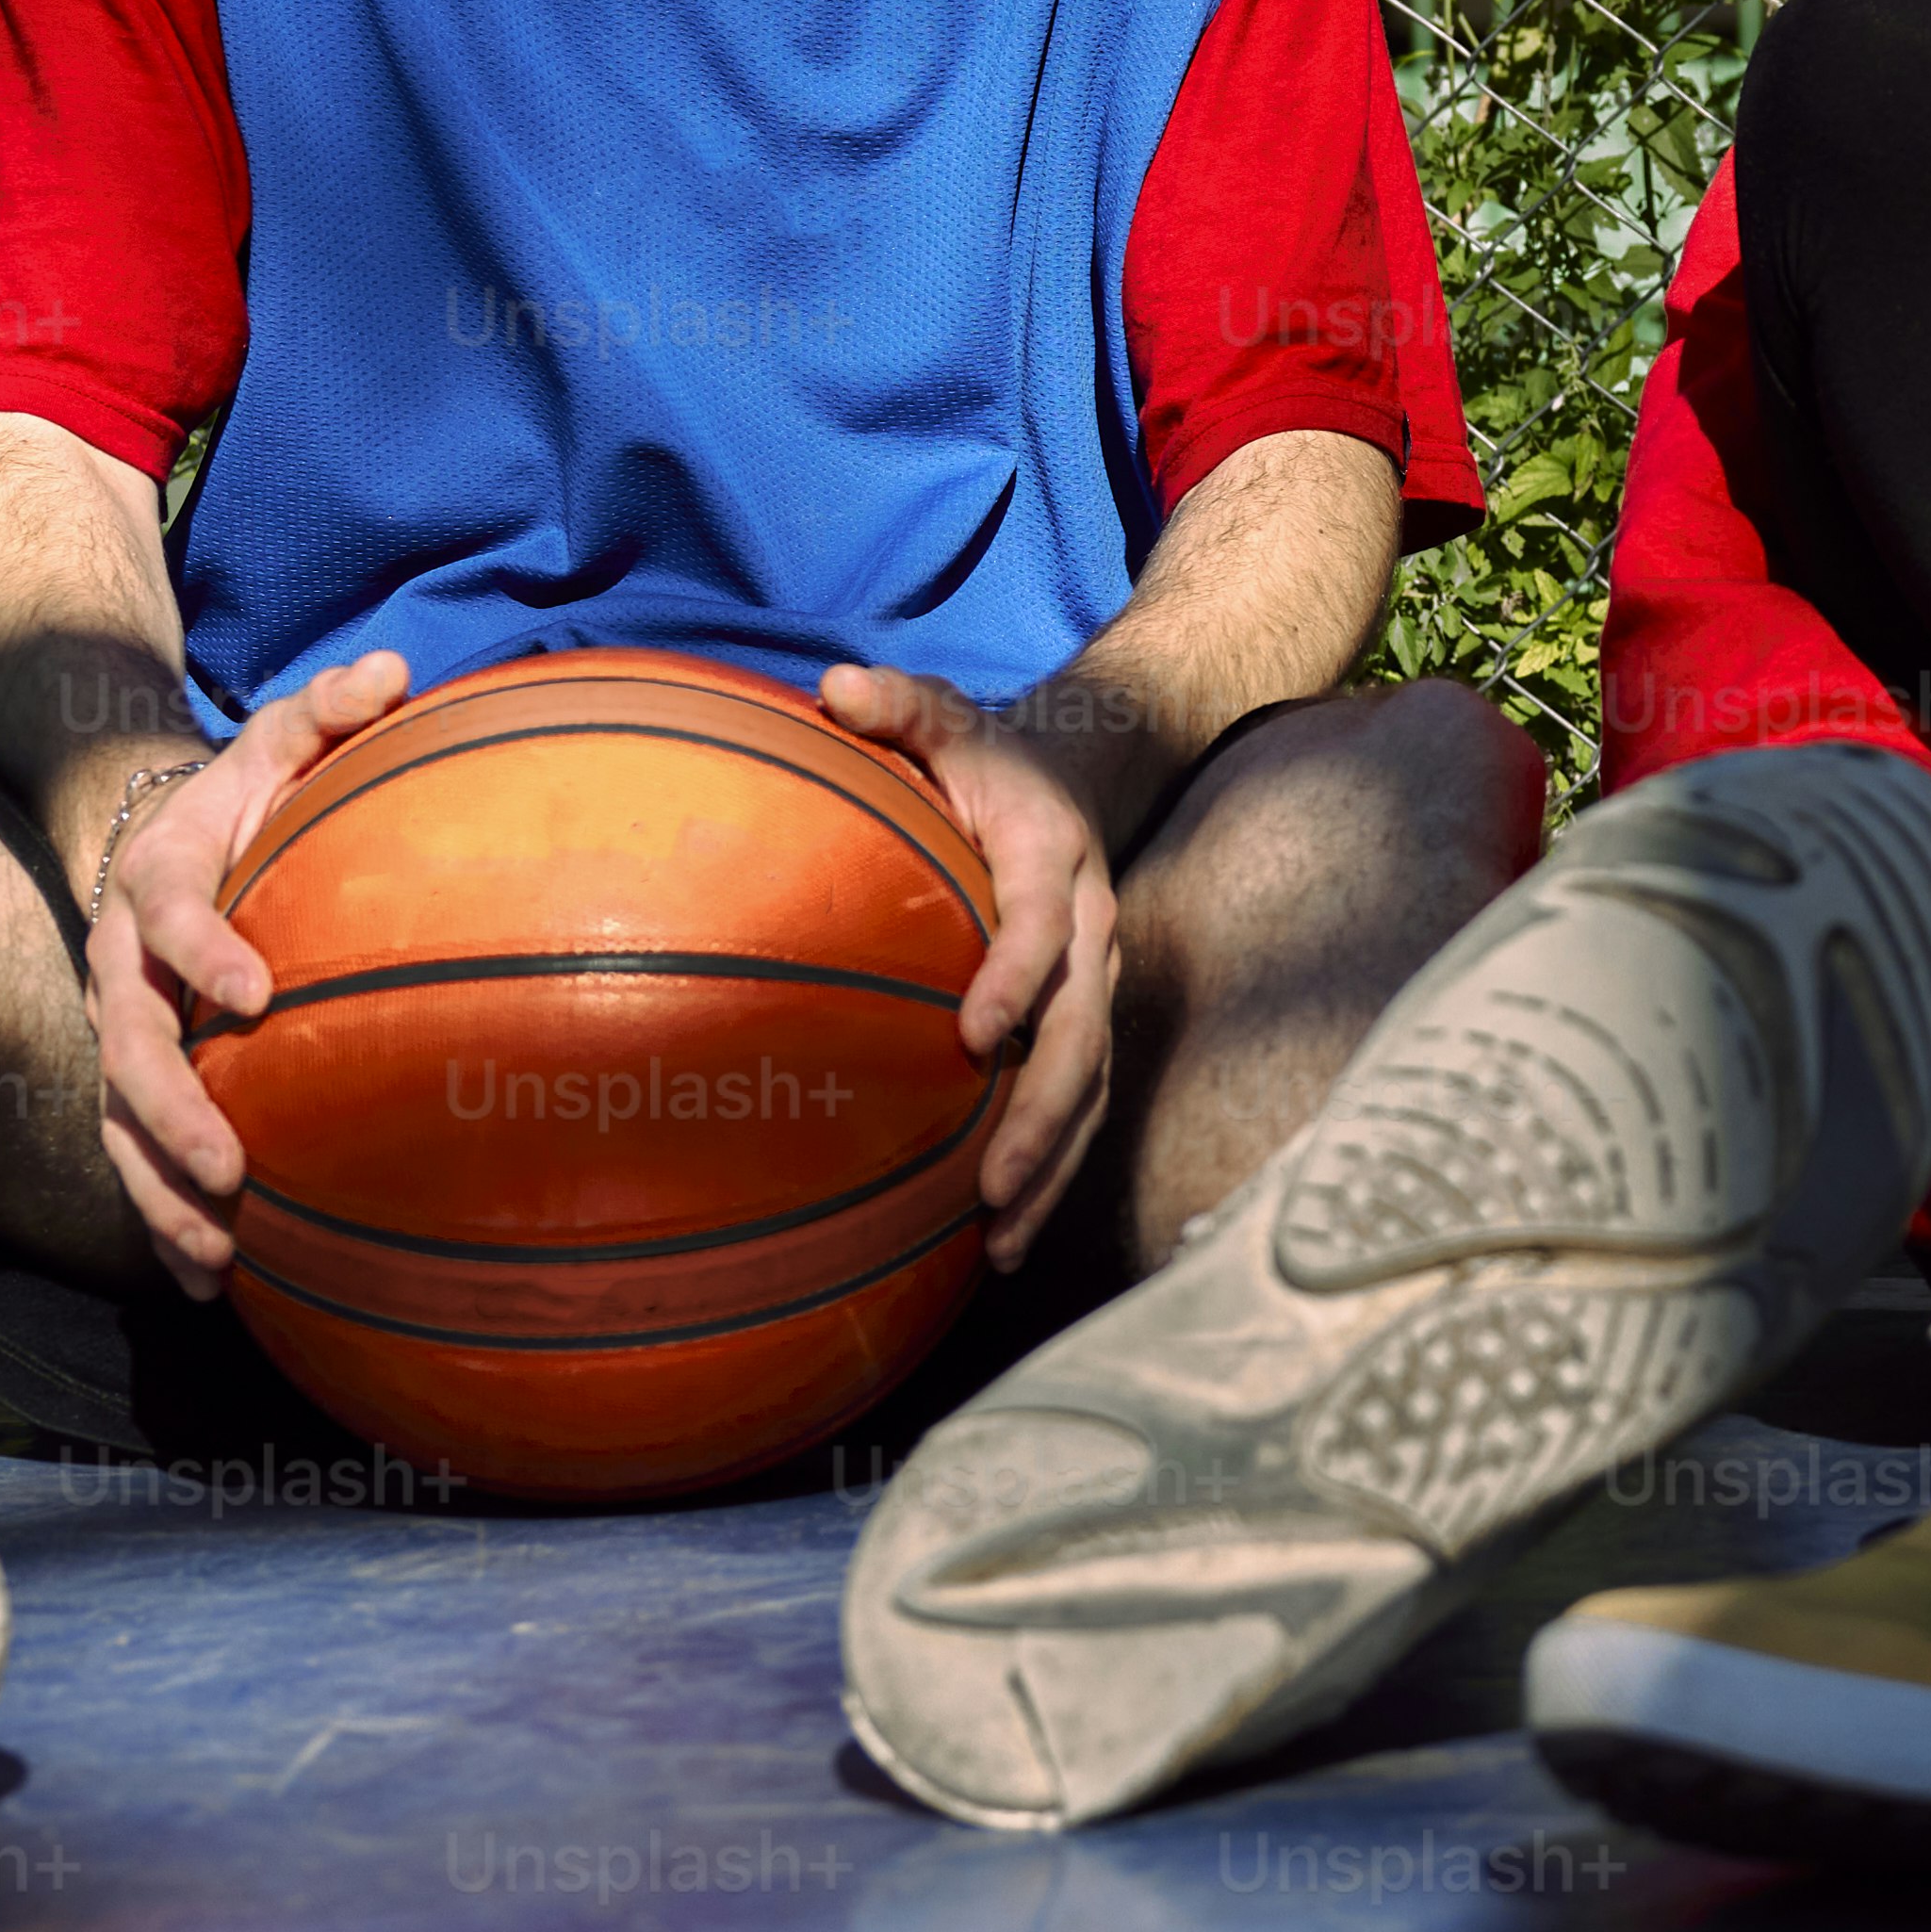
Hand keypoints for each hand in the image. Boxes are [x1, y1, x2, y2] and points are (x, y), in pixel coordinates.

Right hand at [83, 645, 411, 1293]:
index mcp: (155, 876)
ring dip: (158, 1193)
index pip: (168, 913)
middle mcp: (117, 961)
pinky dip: (164, 1221)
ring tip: (216, 1257)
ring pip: (117, 1121)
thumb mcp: (281, 736)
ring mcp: (115, 1026)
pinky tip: (210, 1288)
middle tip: (231, 1170)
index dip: (204, 951)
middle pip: (125, 1044)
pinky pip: (134, 1157)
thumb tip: (395, 671)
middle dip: (171, 1113)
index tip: (261, 994)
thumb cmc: (247, 791)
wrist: (156, 830)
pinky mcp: (130, 1078)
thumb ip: (332, 705)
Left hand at [822, 667, 1134, 1255]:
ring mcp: (1095, 985)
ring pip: (1091, 1089)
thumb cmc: (983, 755)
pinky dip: (1051, 1171)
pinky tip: (1004, 1237)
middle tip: (989, 1185)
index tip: (973, 1035)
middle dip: (1042, 1116)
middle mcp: (1092, 932)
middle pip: (1083, 1037)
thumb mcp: (943, 715)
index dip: (1018, 978)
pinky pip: (1080, 1104)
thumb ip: (897, 705)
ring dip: (1051, 1167)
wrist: (1078, 772)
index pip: (1046, 926)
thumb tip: (835, 689)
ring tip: (1001, 1242)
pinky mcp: (1084, 1022)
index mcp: (1056, 861)